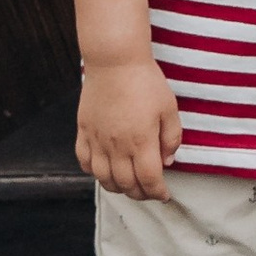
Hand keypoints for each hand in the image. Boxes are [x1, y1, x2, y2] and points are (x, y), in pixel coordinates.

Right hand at [76, 57, 183, 198]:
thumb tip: (167, 161)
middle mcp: (117, 146)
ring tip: (128, 185)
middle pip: (126, 184)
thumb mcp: (170, 108)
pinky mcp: (83, 131)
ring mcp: (97, 140)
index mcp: (141, 141)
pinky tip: (104, 170)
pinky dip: (94, 172)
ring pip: (103, 178)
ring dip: (117, 188)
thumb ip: (171, 138)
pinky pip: (84, 161)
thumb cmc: (145, 81)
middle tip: (148, 192)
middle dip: (140, 194)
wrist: (114, 61)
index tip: (164, 195)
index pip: (149, 180)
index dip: (157, 192)